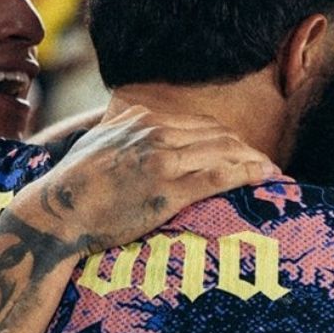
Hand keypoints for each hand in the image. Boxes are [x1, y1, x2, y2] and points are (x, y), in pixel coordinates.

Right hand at [11, 105, 279, 258]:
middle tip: (267, 165)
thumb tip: (134, 126)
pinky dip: (248, 175)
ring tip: (275, 174)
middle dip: (247, 150)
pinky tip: (267, 178)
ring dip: (255, 162)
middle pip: (218, 136)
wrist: (57, 212)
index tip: (244, 152)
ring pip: (224, 153)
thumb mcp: (98, 143)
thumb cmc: (73, 185)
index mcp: (142, 120)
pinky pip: (219, 177)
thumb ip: (123, 130)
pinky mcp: (167, 190)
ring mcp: (163, 161)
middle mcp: (156, 134)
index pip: (200, 124)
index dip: (228, 139)